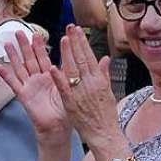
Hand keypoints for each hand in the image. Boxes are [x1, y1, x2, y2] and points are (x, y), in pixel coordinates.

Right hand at [0, 30, 70, 139]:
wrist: (58, 127)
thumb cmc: (65, 110)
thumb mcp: (70, 88)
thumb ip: (72, 73)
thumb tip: (85, 61)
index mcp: (50, 76)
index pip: (44, 57)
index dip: (40, 46)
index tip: (37, 33)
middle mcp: (38, 79)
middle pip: (30, 59)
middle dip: (25, 45)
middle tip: (19, 31)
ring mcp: (30, 87)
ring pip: (20, 68)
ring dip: (13, 56)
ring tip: (7, 43)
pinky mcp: (24, 96)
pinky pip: (14, 84)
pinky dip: (6, 76)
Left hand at [53, 25, 118, 145]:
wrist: (104, 133)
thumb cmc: (106, 115)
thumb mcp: (108, 92)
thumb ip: (104, 74)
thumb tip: (106, 59)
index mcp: (99, 80)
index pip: (90, 56)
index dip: (82, 42)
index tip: (77, 30)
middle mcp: (91, 83)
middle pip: (82, 59)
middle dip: (75, 42)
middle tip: (69, 27)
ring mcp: (80, 92)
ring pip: (73, 69)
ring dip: (67, 54)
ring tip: (63, 39)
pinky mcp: (71, 103)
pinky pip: (64, 88)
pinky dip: (58, 77)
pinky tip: (52, 67)